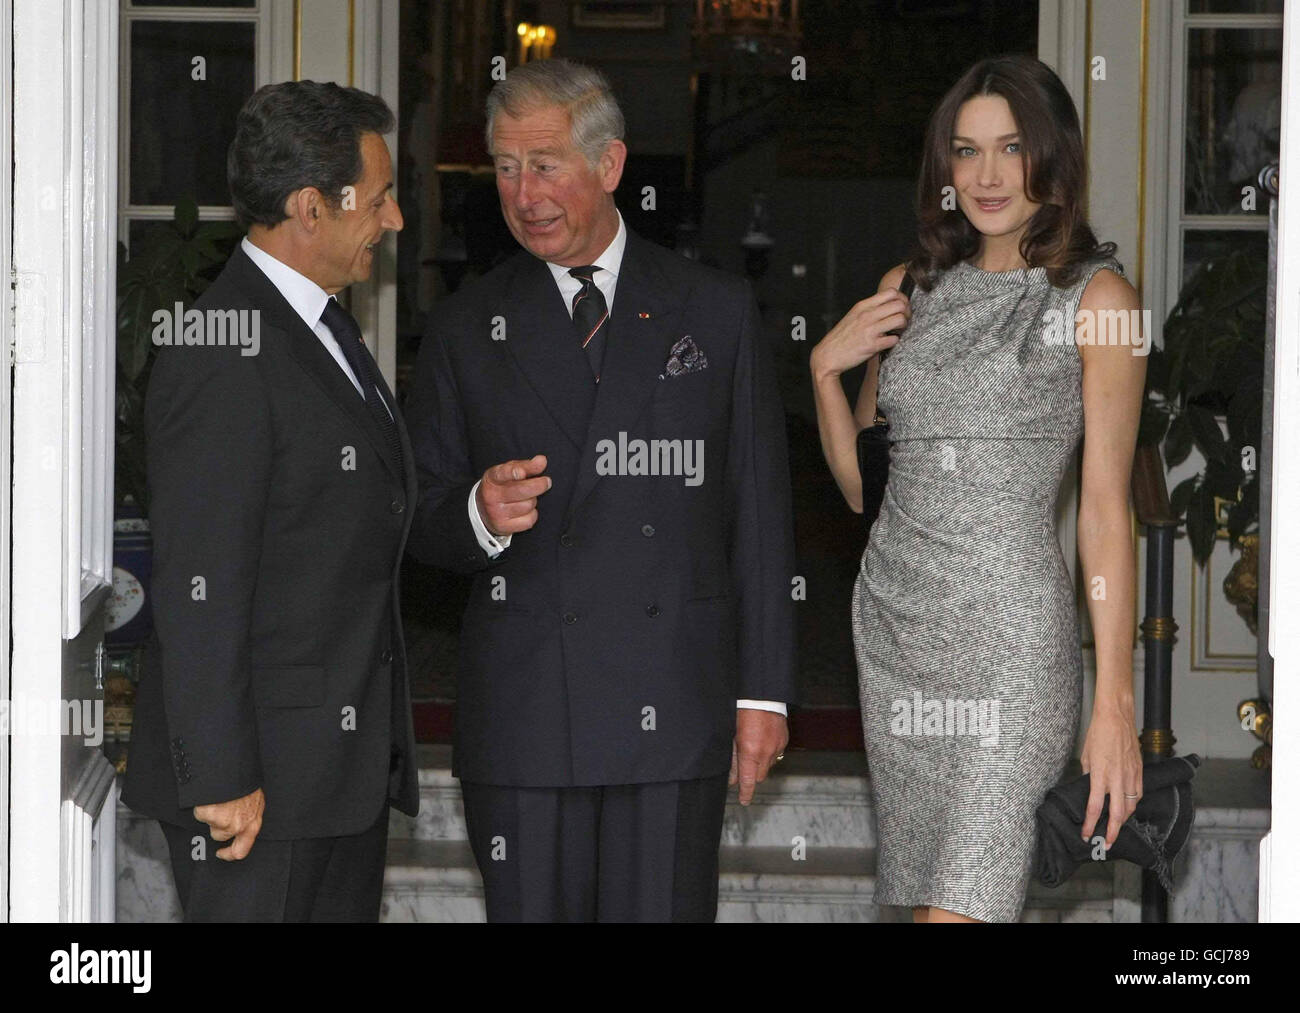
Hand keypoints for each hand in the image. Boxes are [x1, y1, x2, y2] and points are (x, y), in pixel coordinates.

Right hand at [194, 788, 264, 860]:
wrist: (234, 769)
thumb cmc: (245, 782)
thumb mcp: (254, 800)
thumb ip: (248, 814)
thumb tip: (241, 821)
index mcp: (253, 821)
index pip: (241, 850)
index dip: (229, 854)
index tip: (222, 853)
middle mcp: (240, 825)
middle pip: (221, 837)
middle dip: (217, 827)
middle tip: (217, 814)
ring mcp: (224, 822)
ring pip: (211, 825)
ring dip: (212, 814)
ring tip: (219, 798)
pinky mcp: (210, 816)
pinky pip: (202, 814)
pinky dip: (204, 806)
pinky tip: (212, 797)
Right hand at [477, 454, 551, 536]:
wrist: (482, 510)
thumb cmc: (501, 487)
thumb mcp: (508, 472)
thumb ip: (526, 465)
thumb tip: (542, 460)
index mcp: (492, 478)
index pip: (502, 474)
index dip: (513, 473)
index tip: (522, 472)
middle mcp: (492, 496)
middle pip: (522, 490)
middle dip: (539, 485)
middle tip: (547, 481)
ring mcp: (497, 513)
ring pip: (528, 505)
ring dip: (533, 500)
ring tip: (526, 498)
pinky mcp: (503, 527)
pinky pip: (529, 520)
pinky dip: (532, 515)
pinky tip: (525, 511)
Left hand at [730, 709, 788, 805]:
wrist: (762, 696)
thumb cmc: (743, 712)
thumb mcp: (732, 736)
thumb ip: (733, 758)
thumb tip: (732, 777)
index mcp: (750, 752)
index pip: (748, 781)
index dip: (746, 793)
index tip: (744, 800)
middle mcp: (766, 753)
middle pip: (759, 776)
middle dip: (751, 776)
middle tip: (743, 768)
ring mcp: (776, 747)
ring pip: (768, 766)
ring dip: (760, 764)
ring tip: (752, 749)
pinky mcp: (783, 741)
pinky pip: (776, 754)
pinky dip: (768, 753)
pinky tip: (762, 742)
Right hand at [809, 288, 910, 381]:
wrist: (828, 355)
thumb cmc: (842, 337)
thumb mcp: (853, 316)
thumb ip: (869, 309)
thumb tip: (889, 305)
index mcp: (863, 305)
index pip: (891, 292)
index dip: (902, 299)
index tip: (901, 308)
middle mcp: (867, 315)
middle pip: (900, 304)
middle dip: (906, 312)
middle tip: (903, 320)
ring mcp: (870, 330)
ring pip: (900, 319)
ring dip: (903, 326)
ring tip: (897, 331)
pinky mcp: (872, 345)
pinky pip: (894, 339)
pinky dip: (894, 341)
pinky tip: (888, 342)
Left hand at [1079, 707, 1142, 847]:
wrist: (1117, 717)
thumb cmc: (1098, 733)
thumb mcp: (1086, 755)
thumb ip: (1088, 775)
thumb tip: (1089, 788)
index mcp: (1100, 775)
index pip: (1095, 807)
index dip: (1091, 824)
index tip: (1086, 835)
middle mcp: (1117, 778)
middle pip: (1118, 815)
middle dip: (1113, 833)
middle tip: (1107, 844)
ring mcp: (1131, 776)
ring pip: (1130, 807)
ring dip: (1123, 820)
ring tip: (1115, 828)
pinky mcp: (1140, 771)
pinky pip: (1138, 794)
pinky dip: (1133, 805)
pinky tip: (1127, 808)